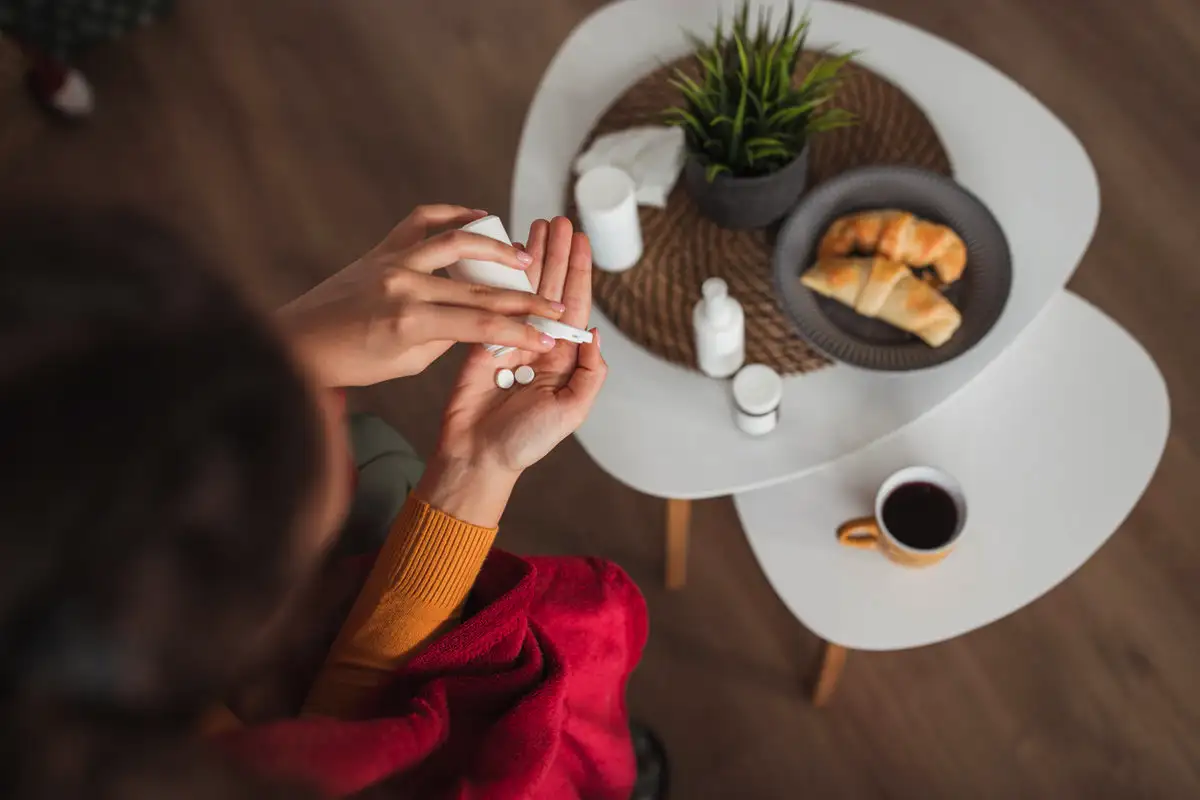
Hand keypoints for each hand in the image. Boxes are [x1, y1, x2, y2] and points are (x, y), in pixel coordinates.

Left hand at [278, 205, 565, 386]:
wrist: (297, 342)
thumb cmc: (348, 363)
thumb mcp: (405, 363)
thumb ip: (444, 338)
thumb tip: (476, 321)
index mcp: (410, 322)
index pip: (482, 325)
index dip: (522, 330)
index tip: (550, 335)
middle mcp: (404, 284)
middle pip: (480, 289)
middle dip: (524, 298)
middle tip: (554, 303)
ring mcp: (391, 260)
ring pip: (458, 242)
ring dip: (497, 248)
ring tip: (524, 257)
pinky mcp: (381, 248)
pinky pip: (423, 220)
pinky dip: (453, 215)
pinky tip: (478, 218)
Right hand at [417, 217, 606, 523]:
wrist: (477, 456)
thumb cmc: (525, 442)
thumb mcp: (571, 411)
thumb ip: (590, 372)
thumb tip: (593, 332)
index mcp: (564, 357)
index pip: (574, 305)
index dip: (578, 271)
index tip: (581, 241)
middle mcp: (539, 343)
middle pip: (550, 288)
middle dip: (556, 253)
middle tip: (559, 220)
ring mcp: (509, 340)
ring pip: (523, 289)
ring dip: (531, 258)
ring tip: (537, 225)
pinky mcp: (480, 341)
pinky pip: (492, 303)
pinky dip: (499, 278)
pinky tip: (504, 256)